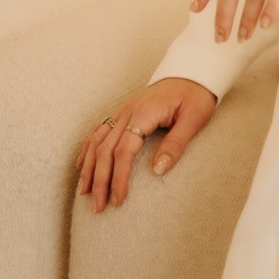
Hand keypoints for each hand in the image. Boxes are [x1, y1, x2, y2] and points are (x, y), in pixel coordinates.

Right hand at [76, 77, 215, 212]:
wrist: (192, 71)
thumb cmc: (195, 95)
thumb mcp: (194, 119)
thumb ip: (176, 144)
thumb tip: (158, 170)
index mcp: (144, 113)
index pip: (124, 151)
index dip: (118, 177)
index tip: (118, 200)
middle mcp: (128, 111)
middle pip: (105, 149)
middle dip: (99, 180)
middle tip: (98, 207)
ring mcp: (123, 110)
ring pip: (97, 140)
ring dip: (89, 168)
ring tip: (84, 192)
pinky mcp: (123, 111)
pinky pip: (99, 130)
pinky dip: (88, 148)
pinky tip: (83, 164)